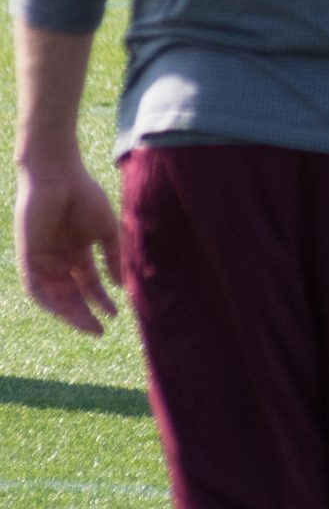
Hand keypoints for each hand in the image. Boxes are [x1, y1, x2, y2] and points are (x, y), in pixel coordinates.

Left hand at [15, 155, 122, 335]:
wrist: (59, 176)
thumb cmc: (85, 196)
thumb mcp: (106, 231)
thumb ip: (112, 257)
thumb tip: (119, 284)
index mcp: (77, 253)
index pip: (89, 284)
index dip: (101, 301)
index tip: (117, 315)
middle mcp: (59, 260)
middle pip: (70, 296)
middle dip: (84, 314)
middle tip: (99, 331)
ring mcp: (43, 260)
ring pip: (54, 296)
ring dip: (69, 313)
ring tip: (88, 325)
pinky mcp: (29, 256)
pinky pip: (35, 287)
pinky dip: (48, 300)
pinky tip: (64, 311)